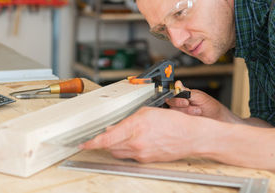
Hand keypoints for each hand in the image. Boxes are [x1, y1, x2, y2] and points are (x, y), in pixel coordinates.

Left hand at [80, 107, 200, 162]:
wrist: (191, 137)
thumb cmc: (173, 122)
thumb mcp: (147, 112)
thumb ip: (127, 119)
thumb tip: (113, 128)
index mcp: (134, 128)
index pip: (106, 139)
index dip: (92, 143)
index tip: (83, 144)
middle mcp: (136, 144)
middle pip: (110, 146)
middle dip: (105, 140)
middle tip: (106, 133)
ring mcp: (141, 154)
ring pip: (118, 152)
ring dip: (116, 145)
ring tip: (124, 135)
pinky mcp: (146, 160)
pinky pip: (130, 155)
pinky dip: (128, 148)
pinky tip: (136, 140)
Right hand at [167, 81, 238, 122]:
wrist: (217, 118)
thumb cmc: (210, 106)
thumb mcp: (199, 96)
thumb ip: (187, 91)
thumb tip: (178, 84)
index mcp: (182, 94)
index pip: (171, 94)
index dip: (176, 99)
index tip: (186, 101)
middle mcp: (179, 103)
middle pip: (171, 104)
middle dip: (183, 106)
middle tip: (191, 106)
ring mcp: (180, 113)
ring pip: (175, 112)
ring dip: (187, 112)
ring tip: (198, 111)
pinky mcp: (182, 121)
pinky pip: (179, 121)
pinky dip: (187, 119)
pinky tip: (195, 117)